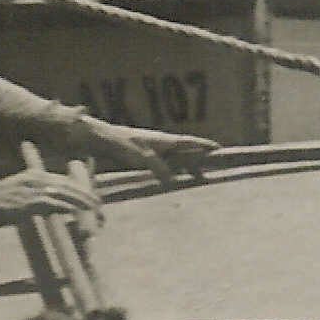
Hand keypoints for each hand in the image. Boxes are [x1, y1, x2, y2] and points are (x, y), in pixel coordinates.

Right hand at [0, 163, 107, 225]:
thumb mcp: (21, 190)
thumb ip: (38, 193)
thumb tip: (57, 204)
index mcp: (36, 174)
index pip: (66, 180)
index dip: (82, 189)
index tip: (93, 198)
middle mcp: (37, 179)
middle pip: (70, 186)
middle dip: (87, 196)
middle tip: (99, 205)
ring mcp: (33, 190)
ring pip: (66, 194)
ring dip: (82, 203)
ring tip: (95, 210)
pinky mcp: (28, 202)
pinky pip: (53, 204)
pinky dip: (67, 208)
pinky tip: (75, 213)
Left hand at [95, 123, 217, 180]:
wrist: (99, 140)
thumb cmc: (121, 145)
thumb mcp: (142, 157)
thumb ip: (159, 168)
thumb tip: (172, 180)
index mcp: (164, 140)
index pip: (190, 142)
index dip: (204, 145)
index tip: (219, 148)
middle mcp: (160, 144)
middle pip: (184, 152)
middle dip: (198, 160)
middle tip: (209, 171)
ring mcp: (151, 149)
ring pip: (174, 158)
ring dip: (184, 167)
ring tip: (194, 178)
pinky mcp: (141, 156)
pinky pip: (163, 164)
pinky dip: (171, 171)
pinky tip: (169, 179)